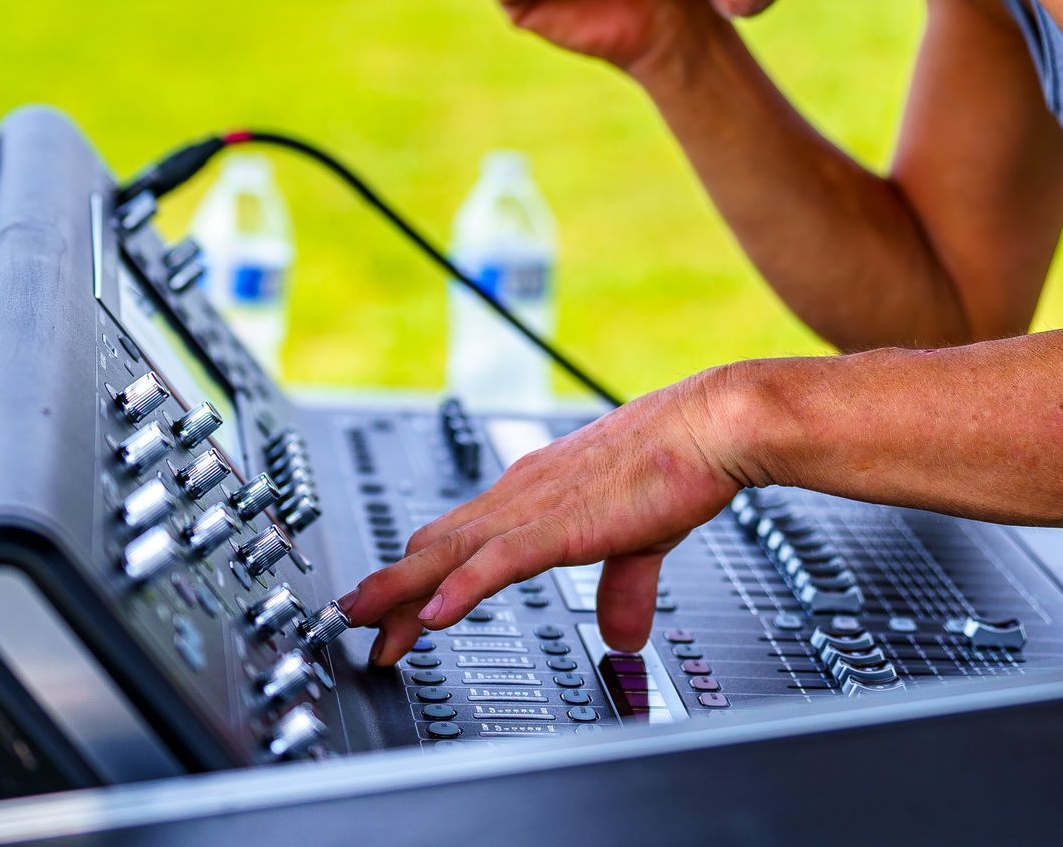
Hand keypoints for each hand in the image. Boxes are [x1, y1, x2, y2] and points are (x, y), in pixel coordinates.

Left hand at [339, 367, 753, 665]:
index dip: (418, 574)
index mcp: (533, 494)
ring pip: (449, 552)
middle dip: (391, 589)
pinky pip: (498, 561)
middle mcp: (520, 496)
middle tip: (352, 623)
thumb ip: (622, 588)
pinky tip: (433, 615)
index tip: (393, 609)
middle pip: (435, 546)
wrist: (710, 426)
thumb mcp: (640, 540)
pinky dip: (461, 588)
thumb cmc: (679, 465)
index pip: (456, 538)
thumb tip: (620, 636)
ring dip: (401, 590)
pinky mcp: (562, 523)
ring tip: (362, 621)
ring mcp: (535, 508)